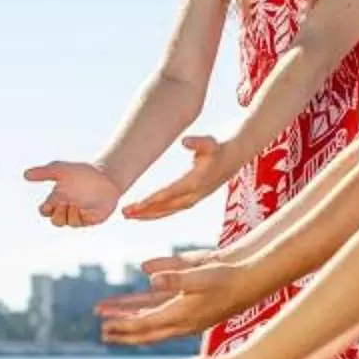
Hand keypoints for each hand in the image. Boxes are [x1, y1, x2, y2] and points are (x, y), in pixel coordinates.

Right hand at [25, 159, 121, 227]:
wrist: (106, 177)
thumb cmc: (83, 172)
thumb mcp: (62, 170)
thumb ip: (44, 172)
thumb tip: (25, 175)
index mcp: (57, 198)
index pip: (44, 210)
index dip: (46, 208)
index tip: (54, 199)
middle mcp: (66, 208)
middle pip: (54, 221)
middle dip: (58, 214)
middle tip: (66, 202)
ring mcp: (77, 215)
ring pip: (65, 223)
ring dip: (69, 214)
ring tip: (77, 203)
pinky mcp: (89, 219)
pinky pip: (79, 224)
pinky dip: (79, 216)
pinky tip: (85, 207)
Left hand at [98, 254, 259, 345]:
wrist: (253, 280)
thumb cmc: (228, 276)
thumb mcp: (201, 272)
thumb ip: (174, 275)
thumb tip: (147, 275)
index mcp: (182, 314)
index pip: (146, 324)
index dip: (124, 325)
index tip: (104, 326)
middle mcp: (182, 320)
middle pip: (146, 330)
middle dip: (124, 331)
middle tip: (103, 332)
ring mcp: (187, 317)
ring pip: (152, 322)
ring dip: (131, 321)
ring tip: (111, 323)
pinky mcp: (191, 309)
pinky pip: (162, 315)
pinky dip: (146, 314)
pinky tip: (138, 310)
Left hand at [122, 134, 241, 220]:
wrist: (234, 157)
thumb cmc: (218, 148)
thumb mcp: (210, 142)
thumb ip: (198, 142)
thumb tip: (184, 141)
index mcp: (195, 182)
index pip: (169, 193)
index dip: (152, 200)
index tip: (135, 204)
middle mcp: (194, 194)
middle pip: (166, 206)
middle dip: (144, 211)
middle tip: (124, 213)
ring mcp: (193, 199)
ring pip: (167, 211)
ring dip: (147, 215)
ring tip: (127, 216)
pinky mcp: (192, 199)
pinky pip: (171, 210)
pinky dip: (156, 213)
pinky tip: (142, 214)